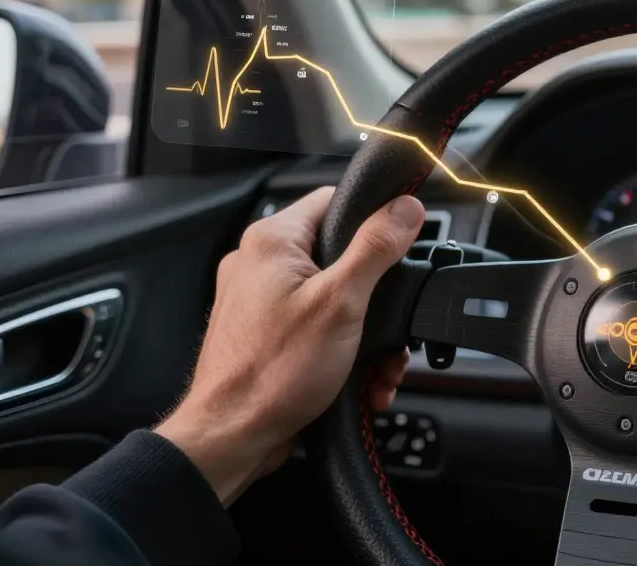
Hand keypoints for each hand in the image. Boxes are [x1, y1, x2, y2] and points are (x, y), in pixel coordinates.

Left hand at [155, 187, 424, 503]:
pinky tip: (360, 381)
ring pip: (335, 298)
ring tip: (378, 367)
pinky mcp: (267, 334)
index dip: (374, 218)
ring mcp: (261, 301)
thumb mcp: (341, 303)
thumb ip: (376, 248)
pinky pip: (318, 327)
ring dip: (367, 334)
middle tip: (390, 328)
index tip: (400, 244)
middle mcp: (261, 264)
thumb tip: (404, 208)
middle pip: (342, 257)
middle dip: (378, 299)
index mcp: (273, 241)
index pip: (335, 201)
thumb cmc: (271, 373)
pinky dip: (344, 351)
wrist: (232, 436)